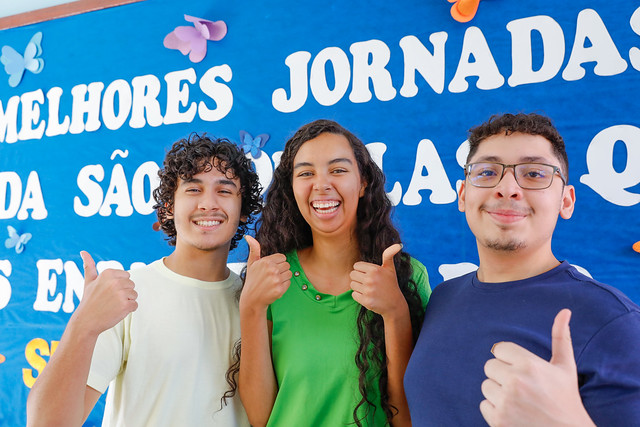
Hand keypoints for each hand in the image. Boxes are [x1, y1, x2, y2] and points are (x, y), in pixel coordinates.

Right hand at [72, 251, 137, 335]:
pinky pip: (135, 305)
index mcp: (108, 273)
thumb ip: (89, 266)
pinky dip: (128, 310)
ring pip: (134, 295)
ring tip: (113, 305)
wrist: (86, 321)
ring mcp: (121, 294)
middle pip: (131, 285)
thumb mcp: (89, 281)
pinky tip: (116, 311)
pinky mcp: (126, 305)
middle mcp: (115, 282)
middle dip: (124, 293)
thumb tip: (83, 251)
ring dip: (126, 301)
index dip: (119, 285)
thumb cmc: (89, 301)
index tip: (108, 291)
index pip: (126, 276)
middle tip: (110, 300)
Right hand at [239, 236, 290, 313]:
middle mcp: (271, 269)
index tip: (270, 269)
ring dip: (283, 278)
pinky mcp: (280, 289)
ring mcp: (276, 280)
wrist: (252, 299)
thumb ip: (254, 249)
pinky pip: (289, 283)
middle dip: (281, 270)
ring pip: (289, 273)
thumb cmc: (253, 280)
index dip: (278, 263)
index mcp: (265, 261)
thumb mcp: (252, 264)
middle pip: (287, 265)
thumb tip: (248, 236)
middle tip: (271, 277)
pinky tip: (275, 288)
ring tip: (273, 282)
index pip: (282, 257)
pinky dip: (284, 286)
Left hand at [349, 244, 406, 318]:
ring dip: (359, 287)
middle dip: (359, 278)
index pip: (356, 266)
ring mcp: (368, 291)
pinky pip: (353, 295)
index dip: (362, 270)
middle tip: (369, 283)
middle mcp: (371, 279)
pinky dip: (359, 296)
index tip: (370, 274)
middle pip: (352, 275)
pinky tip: (368, 296)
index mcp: (375, 270)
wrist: (395, 305)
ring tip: (369, 289)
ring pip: (352, 285)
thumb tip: (398, 244)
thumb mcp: (390, 268)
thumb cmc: (391, 284)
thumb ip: (389, 254)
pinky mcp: (366, 301)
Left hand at [480, 309, 595, 426]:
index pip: (499, 349)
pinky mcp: (498, 419)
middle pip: (489, 366)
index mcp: (529, 364)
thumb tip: (564, 311)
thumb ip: (560, 338)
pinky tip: (514, 413)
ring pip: (486, 386)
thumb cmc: (566, 400)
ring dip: (498, 393)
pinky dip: (495, 410)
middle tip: (522, 387)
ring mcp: (505, 401)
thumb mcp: (565, 368)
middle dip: (502, 375)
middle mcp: (515, 381)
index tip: (522, 371)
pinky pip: (483, 404)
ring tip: (519, 401)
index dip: (509, 360)